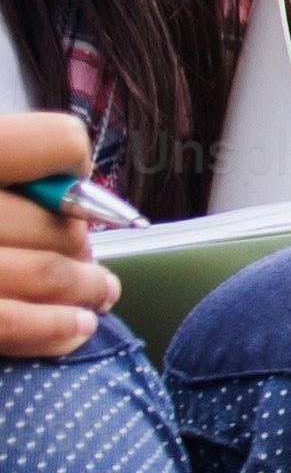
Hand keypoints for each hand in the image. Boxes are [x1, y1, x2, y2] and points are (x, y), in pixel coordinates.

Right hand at [0, 109, 122, 362]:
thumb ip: (18, 173)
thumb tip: (80, 183)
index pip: (59, 143)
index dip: (71, 170)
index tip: (66, 192)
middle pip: (57, 220)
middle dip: (81, 246)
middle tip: (87, 261)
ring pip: (49, 272)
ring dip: (87, 289)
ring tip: (99, 295)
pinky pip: (10, 321)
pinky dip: (55, 329)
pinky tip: (77, 329)